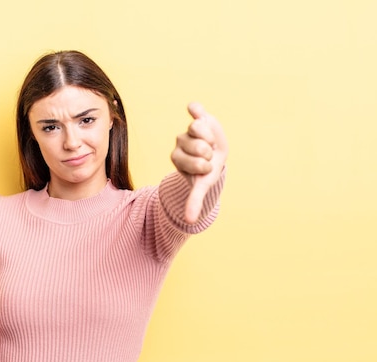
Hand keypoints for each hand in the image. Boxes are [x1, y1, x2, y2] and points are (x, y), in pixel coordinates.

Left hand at [171, 102, 227, 223]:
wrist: (214, 156)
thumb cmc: (206, 172)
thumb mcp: (201, 185)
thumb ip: (195, 200)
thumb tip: (189, 222)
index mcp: (178, 158)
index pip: (193, 161)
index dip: (205, 166)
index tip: (206, 168)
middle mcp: (180, 143)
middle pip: (198, 145)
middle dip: (209, 153)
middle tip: (208, 156)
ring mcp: (188, 130)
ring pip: (197, 128)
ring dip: (211, 137)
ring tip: (210, 143)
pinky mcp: (199, 117)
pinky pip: (195, 108)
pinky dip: (196, 109)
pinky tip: (196, 111)